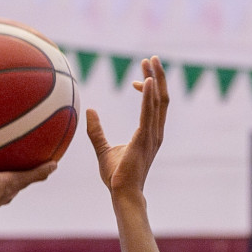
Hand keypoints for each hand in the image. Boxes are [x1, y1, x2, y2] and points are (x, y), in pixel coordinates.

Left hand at [86, 56, 168, 198]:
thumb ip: (96, 131)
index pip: (154, 105)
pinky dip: (149, 96)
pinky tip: (146, 80)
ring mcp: (152, 135)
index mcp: (149, 134)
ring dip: (155, 79)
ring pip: (159, 101)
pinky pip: (149, 113)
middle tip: (152, 58)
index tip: (136, 80)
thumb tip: (89, 111)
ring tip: (151, 60)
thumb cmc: (116, 177)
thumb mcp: (103, 149)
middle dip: (157, 76)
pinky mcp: (144, 139)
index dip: (148, 89)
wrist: (122, 193)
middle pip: (161, 98)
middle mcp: (155, 132)